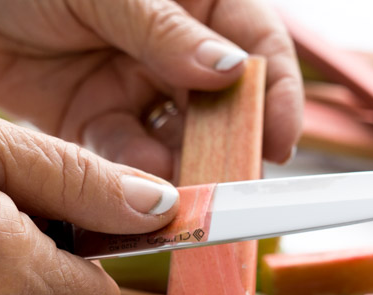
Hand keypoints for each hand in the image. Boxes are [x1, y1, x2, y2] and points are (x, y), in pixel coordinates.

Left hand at [0, 0, 303, 178]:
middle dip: (227, 146)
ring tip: (181, 197)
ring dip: (180, 170)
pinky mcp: (92, 123)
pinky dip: (129, 177)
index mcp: (192, 0)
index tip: (280, 140)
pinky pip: (122, 157)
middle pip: (219, 104)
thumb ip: (163, 31)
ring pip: (174, 139)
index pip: (254, 45)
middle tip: (231, 187)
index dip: (276, 93)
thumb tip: (230, 71)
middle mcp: (169, 48)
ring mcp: (131, 88)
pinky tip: (133, 194)